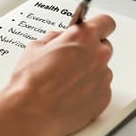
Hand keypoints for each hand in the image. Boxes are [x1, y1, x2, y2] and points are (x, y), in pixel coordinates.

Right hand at [0, 14, 115, 135]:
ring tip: (67, 82)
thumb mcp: (36, 47)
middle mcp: (98, 55)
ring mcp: (103, 78)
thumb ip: (55, 37)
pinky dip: (90, 91)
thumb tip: (60, 38)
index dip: (98, 26)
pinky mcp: (103, 98)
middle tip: (72, 60)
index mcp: (83, 36)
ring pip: (102, 69)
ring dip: (90, 72)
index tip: (93, 30)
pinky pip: (101, 89)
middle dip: (91, 50)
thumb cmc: (30, 82)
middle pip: (104, 46)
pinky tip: (71, 95)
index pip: (105, 22)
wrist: (30, 112)